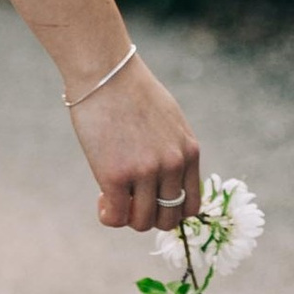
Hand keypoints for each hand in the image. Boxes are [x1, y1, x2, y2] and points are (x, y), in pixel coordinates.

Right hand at [67, 58, 202, 233]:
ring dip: (126, 216)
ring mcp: (145, 172)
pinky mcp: (116, 175)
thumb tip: (164, 179)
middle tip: (129, 198)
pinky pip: (116, 216)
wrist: (105, 72)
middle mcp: (173, 165)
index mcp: (189, 152)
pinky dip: (108, 215)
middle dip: (148, 216)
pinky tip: (101, 199)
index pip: (191, 206)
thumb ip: (173, 149)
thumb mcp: (169, 120)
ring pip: (141, 222)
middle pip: (168, 220)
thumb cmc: (131, 91)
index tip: (151, 199)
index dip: (169, 210)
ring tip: (112, 196)